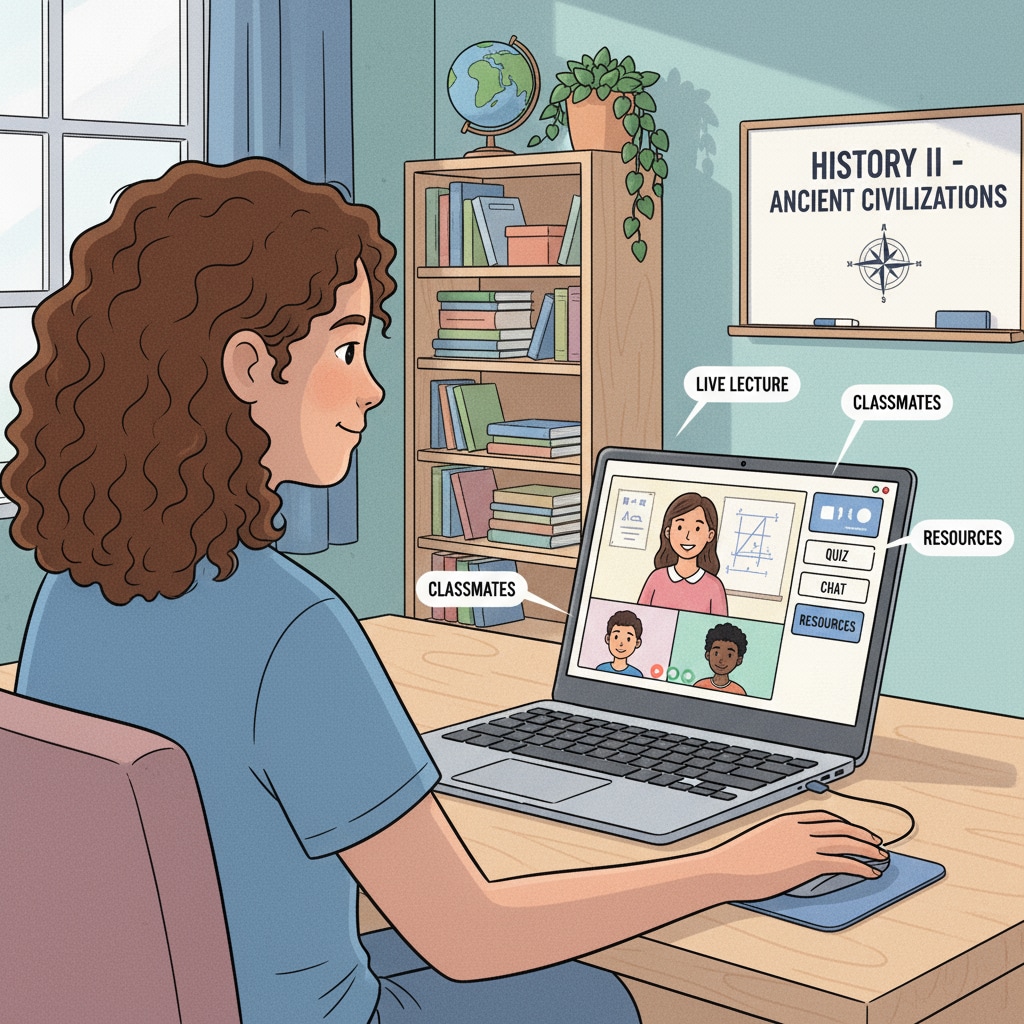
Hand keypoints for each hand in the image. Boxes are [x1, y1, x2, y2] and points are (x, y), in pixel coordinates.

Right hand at [706, 809, 887, 901]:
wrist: (726, 869)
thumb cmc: (737, 862)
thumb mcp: (761, 843)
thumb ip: (781, 843)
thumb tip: (794, 855)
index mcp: (787, 820)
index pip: (824, 818)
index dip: (844, 824)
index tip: (855, 830)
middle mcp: (799, 828)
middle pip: (840, 827)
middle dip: (861, 834)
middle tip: (876, 843)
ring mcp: (804, 844)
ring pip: (847, 842)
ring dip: (868, 850)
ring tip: (881, 857)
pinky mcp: (808, 862)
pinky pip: (844, 862)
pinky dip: (862, 867)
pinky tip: (871, 873)